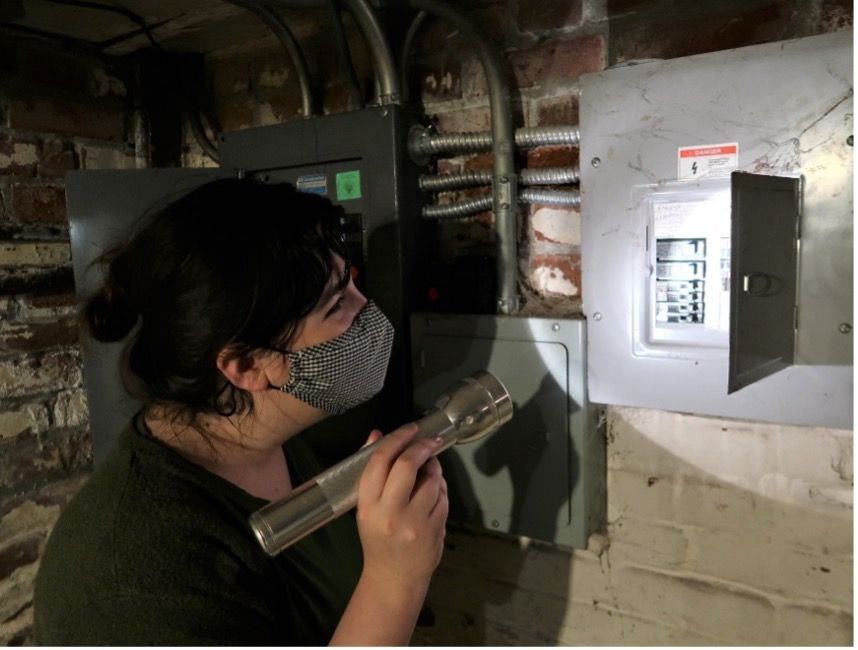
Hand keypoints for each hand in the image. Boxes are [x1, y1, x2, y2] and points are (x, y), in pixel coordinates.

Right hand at [355, 423, 448, 593]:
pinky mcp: (434, 529)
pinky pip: (443, 497)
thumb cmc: (377, 537)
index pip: (380, 461)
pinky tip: (434, 490)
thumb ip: (373, 471)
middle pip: (407, 466)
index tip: (410, 429)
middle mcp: (389, 512)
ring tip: (431, 469)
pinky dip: (440, 488)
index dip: (396, 439)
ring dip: (434, 468)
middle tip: (429, 440)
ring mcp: (415, 522)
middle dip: (422, 447)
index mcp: (368, 504)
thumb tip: (378, 434)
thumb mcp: (366, 506)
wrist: (394, 577)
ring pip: (431, 480)